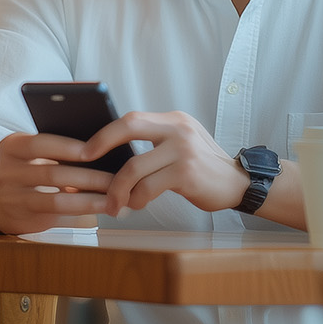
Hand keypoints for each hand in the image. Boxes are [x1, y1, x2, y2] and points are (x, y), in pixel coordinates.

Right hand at [0, 131, 114, 234]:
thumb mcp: (32, 153)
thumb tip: (102, 149)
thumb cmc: (28, 167)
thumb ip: (56, 148)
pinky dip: (80, 213)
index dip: (68, 147)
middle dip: (88, 177)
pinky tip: (99, 209)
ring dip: (88, 200)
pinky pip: (56, 217)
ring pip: (55, 201)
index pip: (40, 143)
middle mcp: (7, 172)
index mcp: (12, 146)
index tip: (96, 149)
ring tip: (113, 198)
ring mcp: (11, 198)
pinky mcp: (22, 219)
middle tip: (117, 179)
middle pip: (51, 174)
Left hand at [82, 111, 247, 215]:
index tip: (86, 148)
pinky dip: (137, 199)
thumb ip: (154, 141)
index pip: (131, 118)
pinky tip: (136, 205)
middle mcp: (177, 129)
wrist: (237, 183)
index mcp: (172, 120)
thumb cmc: (202, 168)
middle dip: (101, 144)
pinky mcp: (186, 173)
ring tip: (114, 203)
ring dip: (118, 189)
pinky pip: (148, 188)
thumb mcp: (180, 144)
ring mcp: (182, 150)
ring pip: (134, 167)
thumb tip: (112, 153)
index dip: (105, 132)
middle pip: (129, 126)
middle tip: (85, 162)